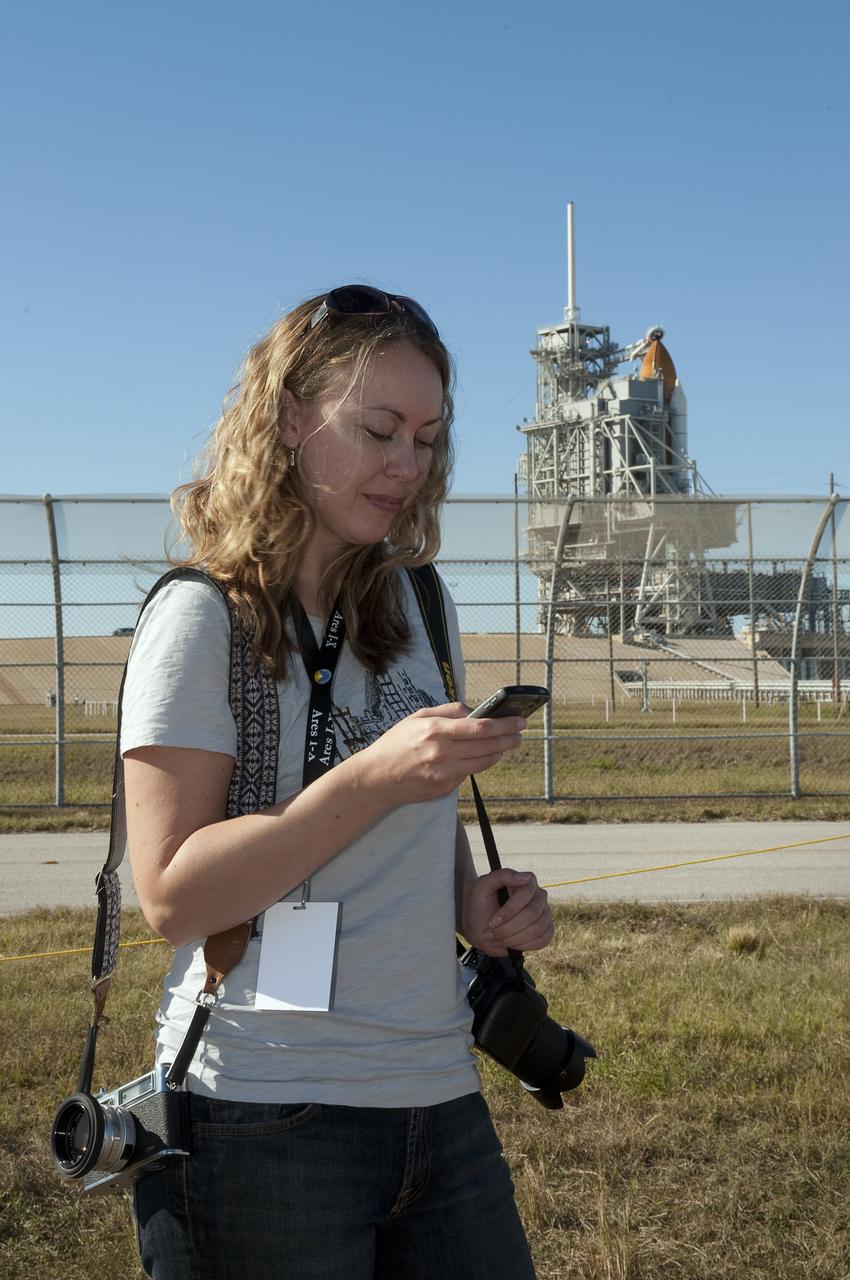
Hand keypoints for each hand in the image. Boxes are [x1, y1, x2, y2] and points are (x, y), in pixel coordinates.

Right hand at [357, 703, 525, 806]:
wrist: (376, 778)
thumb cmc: (396, 743)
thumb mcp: (417, 717)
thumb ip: (448, 711)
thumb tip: (474, 710)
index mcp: (436, 731)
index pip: (481, 727)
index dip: (505, 724)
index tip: (519, 720)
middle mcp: (443, 754)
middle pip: (489, 745)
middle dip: (509, 738)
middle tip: (520, 732)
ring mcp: (445, 774)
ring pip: (484, 762)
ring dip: (499, 752)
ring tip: (506, 743)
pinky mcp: (445, 788)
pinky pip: (469, 774)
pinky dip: (478, 763)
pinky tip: (481, 756)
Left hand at [459, 868, 553, 957]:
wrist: (478, 926)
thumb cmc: (479, 904)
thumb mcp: (482, 886)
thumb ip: (502, 876)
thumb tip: (526, 877)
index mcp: (526, 882)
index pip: (526, 894)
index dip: (509, 911)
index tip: (492, 922)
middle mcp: (539, 897)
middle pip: (532, 914)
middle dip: (509, 928)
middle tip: (491, 933)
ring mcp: (544, 914)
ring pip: (537, 929)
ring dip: (513, 939)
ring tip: (497, 939)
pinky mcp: (546, 931)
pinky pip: (542, 940)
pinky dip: (523, 945)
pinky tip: (509, 943)